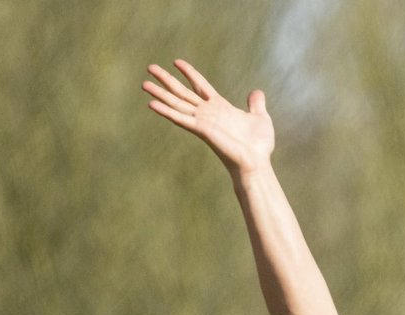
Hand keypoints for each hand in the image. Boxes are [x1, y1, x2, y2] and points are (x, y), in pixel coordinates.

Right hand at [143, 59, 273, 178]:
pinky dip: (166, 111)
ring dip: (160, 94)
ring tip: (143, 84)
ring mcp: (203, 121)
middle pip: (182, 92)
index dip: (189, 73)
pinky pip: (180, 118)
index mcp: (220, 107)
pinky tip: (152, 104)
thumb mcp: (260, 118)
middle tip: (149, 68)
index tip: (176, 62)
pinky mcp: (201, 130)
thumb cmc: (259, 146)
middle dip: (166, 80)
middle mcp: (207, 113)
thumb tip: (256, 92)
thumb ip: (256, 104)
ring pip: (176, 103)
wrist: (257, 162)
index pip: (200, 85)